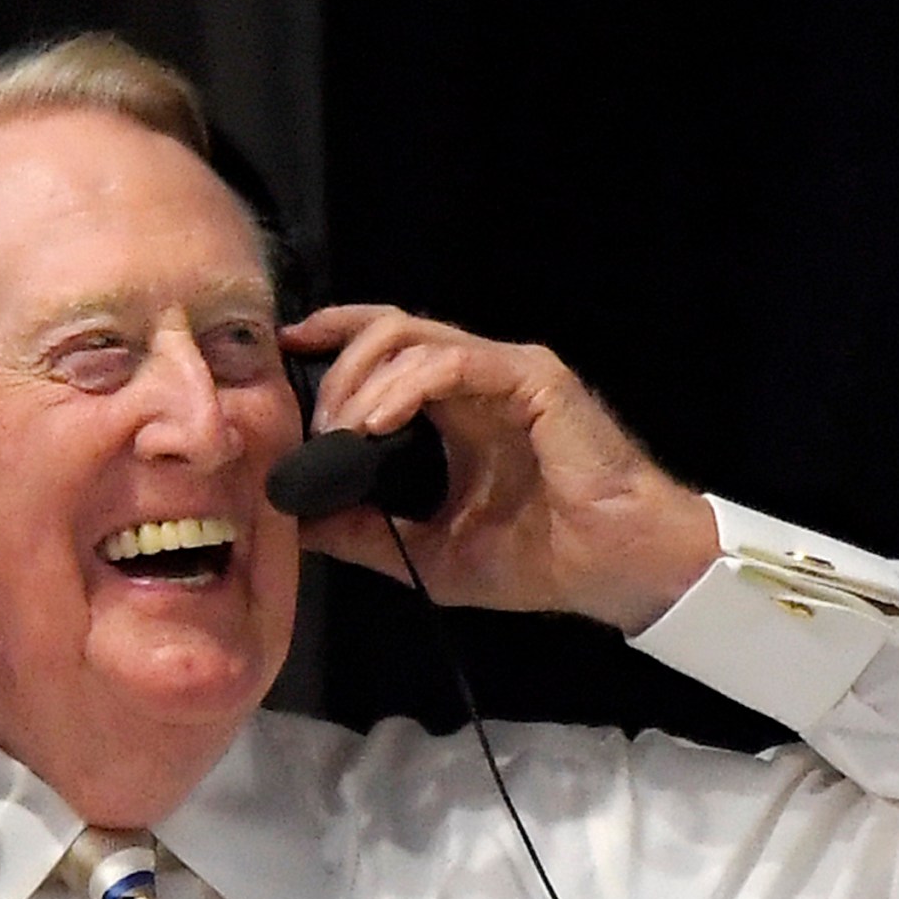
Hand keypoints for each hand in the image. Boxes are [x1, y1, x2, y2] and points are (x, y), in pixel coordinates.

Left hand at [282, 306, 718, 632]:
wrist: (615, 569)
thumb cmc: (542, 560)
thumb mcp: (431, 552)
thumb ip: (366, 532)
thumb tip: (296, 522)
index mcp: (456, 409)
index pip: (385, 347)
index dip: (332, 338)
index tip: (283, 353)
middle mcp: (478, 379)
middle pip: (388, 329)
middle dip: (336, 368)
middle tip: (311, 427)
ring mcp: (506, 373)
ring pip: (412, 337)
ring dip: (361, 381)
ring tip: (339, 433)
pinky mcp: (532, 379)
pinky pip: (452, 362)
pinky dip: (404, 386)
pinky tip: (376, 423)